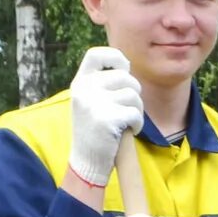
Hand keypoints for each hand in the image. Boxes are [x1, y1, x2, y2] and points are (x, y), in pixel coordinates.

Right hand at [66, 47, 144, 186]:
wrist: (86, 162)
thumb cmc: (94, 131)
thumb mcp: (90, 101)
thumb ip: (103, 83)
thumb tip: (126, 66)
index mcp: (79, 82)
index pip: (96, 54)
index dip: (115, 57)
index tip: (124, 69)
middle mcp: (84, 89)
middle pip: (126, 77)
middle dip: (135, 94)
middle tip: (128, 110)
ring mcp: (94, 103)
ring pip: (133, 95)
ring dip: (138, 110)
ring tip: (127, 123)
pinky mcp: (106, 119)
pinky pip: (135, 113)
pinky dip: (138, 124)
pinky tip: (129, 132)